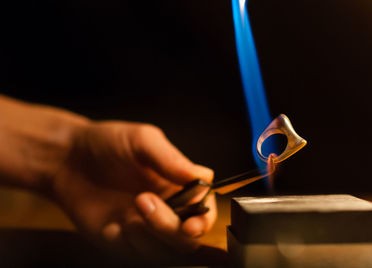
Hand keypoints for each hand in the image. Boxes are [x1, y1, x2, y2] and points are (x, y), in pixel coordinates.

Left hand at [51, 121, 217, 263]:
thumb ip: (171, 159)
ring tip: (128, 209)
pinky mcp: (120, 241)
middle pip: (186, 238)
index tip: (190, 222)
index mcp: (177, 186)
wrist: (68, 158)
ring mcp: (143, 227)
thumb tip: (204, 177)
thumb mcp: (142, 140)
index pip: (204, 211)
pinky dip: (127, 244)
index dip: (203, 220)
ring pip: (164, 252)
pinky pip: (134, 255)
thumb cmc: (109, 143)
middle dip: (170, 228)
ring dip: (149, 237)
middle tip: (144, 201)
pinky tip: (112, 224)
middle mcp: (166, 209)